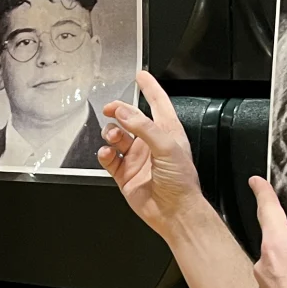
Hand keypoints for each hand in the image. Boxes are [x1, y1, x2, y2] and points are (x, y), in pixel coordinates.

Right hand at [99, 71, 204, 234]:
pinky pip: (109, 158)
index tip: (141, 75)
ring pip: (117, 137)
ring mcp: (137, 159)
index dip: (149, 88)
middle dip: (119, 111)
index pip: (158, 103)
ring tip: (113, 138)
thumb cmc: (181, 182)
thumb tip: (123, 112)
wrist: (174, 212)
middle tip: (110, 109)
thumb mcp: (167, 146)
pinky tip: (108, 154)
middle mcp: (151, 144)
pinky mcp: (124, 174)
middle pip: (130, 119)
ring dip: (111, 134)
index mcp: (168, 133)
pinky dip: (105, 154)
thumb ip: (143, 127)